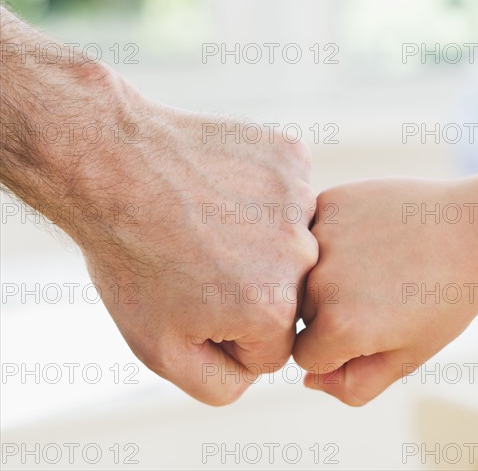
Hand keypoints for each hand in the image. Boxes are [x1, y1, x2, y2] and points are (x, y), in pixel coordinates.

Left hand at [73, 89, 317, 405]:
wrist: (112, 166)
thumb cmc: (131, 258)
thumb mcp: (161, 351)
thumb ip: (221, 384)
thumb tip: (256, 370)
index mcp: (275, 308)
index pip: (273, 347)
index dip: (230, 331)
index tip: (197, 299)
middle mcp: (301, 254)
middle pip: (288, 292)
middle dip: (249, 286)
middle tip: (200, 257)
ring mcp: (299, 199)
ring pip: (290, 241)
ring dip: (258, 238)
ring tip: (209, 220)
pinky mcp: (290, 157)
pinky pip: (287, 194)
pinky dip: (261, 194)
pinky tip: (221, 187)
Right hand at [293, 178, 477, 405]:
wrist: (475, 229)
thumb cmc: (445, 299)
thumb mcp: (408, 356)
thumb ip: (355, 385)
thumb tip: (310, 379)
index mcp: (340, 325)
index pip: (305, 355)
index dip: (338, 350)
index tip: (372, 328)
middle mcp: (321, 280)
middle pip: (302, 314)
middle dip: (330, 312)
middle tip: (379, 292)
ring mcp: (322, 235)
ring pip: (302, 273)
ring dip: (326, 273)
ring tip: (375, 261)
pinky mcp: (329, 202)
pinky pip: (311, 232)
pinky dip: (332, 238)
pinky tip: (368, 233)